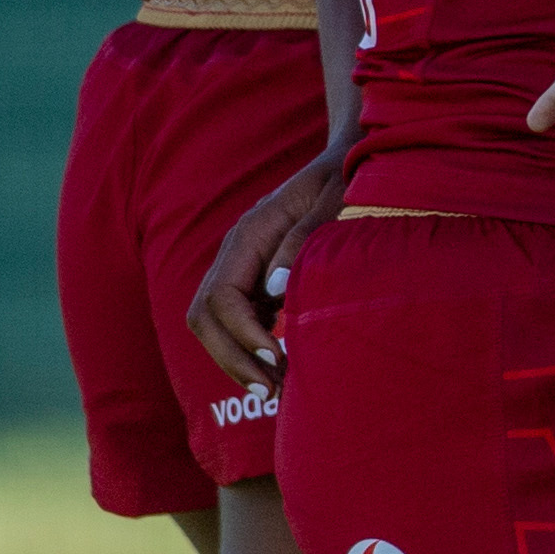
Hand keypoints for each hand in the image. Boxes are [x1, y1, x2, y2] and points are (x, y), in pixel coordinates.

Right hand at [188, 148, 350, 387]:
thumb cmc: (346, 180)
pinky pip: (238, 323)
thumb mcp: (332, 202)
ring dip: (239, 360)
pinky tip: (281, 370)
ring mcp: (243, 269)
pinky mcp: (256, 282)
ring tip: (277, 391)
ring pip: (215, 325)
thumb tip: (274, 290)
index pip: (220, 297)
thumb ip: (302, 241)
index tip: (276, 357)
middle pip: (205, 317)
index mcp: (249, 235)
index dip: (242, 333)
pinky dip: (251, 350)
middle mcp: (236, 254)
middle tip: (272, 393)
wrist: (349, 161)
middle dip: (232, 358)